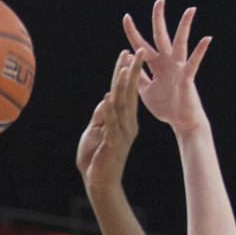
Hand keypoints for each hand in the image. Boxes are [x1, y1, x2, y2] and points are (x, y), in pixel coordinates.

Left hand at [76, 49, 143, 195]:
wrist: (99, 182)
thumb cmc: (96, 158)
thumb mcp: (97, 130)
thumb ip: (102, 115)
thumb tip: (107, 97)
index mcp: (124, 121)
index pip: (126, 92)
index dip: (127, 72)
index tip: (128, 53)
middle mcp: (127, 125)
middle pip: (129, 94)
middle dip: (133, 72)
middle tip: (139, 52)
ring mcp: (121, 135)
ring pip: (122, 107)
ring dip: (123, 87)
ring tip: (125, 69)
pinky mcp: (112, 145)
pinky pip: (110, 125)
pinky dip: (108, 111)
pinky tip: (108, 97)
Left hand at [122, 0, 210, 131]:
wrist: (182, 122)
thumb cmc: (166, 107)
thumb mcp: (146, 91)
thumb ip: (138, 76)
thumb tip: (129, 58)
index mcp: (156, 66)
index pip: (142, 45)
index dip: (133, 32)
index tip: (126, 17)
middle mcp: (167, 63)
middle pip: (161, 36)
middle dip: (158, 18)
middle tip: (160, 0)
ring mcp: (178, 69)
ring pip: (181, 43)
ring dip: (185, 26)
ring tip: (190, 10)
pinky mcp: (187, 78)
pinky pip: (194, 62)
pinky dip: (200, 50)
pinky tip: (206, 38)